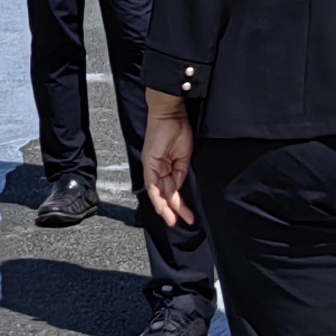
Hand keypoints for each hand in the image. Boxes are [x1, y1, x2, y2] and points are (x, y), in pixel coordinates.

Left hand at [140, 92, 195, 228]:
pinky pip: (152, 186)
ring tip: (175, 221)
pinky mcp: (149, 164)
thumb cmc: (179, 127)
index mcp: (166, 165)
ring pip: (158, 193)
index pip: (171, 188)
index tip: (187, 214)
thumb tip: (179, 186)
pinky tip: (164, 209)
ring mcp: (152, 166)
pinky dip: (157, 198)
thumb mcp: (184, 155)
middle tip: (180, 222)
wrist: (171, 113)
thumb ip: (181, 172)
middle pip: (164, 194)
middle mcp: (157, 168)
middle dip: (173, 210)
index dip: (178, 202)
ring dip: (167, 208)